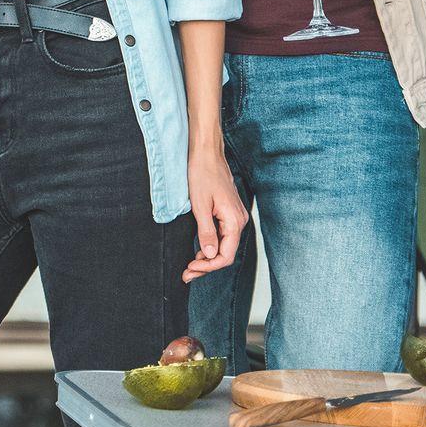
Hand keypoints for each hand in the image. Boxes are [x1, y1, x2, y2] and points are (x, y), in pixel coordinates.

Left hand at [182, 146, 247, 283]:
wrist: (206, 152)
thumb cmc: (202, 173)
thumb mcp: (200, 205)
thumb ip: (206, 232)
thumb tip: (209, 255)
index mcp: (234, 221)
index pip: (225, 255)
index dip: (208, 267)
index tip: (190, 269)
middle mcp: (239, 221)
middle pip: (225, 253)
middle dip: (206, 266)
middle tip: (187, 274)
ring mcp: (234, 216)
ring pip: (223, 245)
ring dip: (207, 257)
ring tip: (190, 266)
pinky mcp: (228, 212)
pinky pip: (222, 235)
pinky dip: (210, 245)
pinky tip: (198, 250)